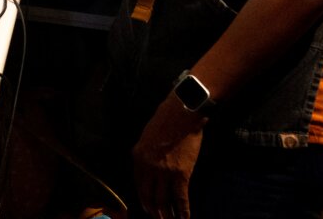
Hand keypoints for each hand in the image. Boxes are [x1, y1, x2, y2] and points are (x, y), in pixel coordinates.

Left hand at [132, 96, 205, 218]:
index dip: (143, 199)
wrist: (182, 114)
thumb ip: (145, 154)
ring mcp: (164, 172)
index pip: (138, 185)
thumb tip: (149, 167)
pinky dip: (183, 211)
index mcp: (137, 157)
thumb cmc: (165, 120)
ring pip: (163, 200)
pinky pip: (180, 198)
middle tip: (158, 218)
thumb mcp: (146, 137)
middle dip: (153, 211)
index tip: (147, 207)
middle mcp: (148, 167)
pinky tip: (184, 218)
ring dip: (166, 214)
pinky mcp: (181, 174)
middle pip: (148, 196)